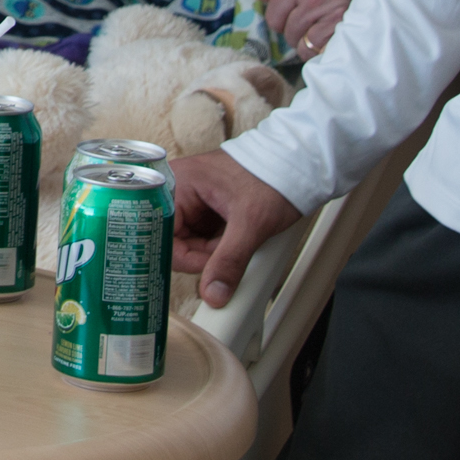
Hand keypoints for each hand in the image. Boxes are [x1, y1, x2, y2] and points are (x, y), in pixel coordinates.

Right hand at [170, 147, 303, 307]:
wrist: (298, 165)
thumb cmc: (272, 178)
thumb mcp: (249, 223)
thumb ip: (229, 260)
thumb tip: (213, 294)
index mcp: (176, 184)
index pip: (160, 233)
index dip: (183, 256)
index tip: (208, 270)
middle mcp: (178, 191)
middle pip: (175, 241)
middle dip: (204, 255)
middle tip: (231, 250)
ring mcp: (193, 201)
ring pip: (191, 244)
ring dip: (214, 252)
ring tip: (239, 239)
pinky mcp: (207, 209)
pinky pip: (204, 238)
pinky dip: (221, 246)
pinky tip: (238, 238)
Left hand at [255, 0, 369, 55]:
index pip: (274, 13)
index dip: (279, 20)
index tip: (288, 19)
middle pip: (287, 31)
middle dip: (295, 32)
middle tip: (310, 25)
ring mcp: (331, 15)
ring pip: (302, 44)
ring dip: (308, 44)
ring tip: (321, 33)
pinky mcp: (345, 30)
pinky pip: (319, 51)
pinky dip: (322, 51)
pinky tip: (330, 40)